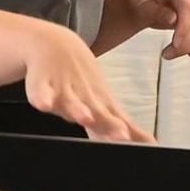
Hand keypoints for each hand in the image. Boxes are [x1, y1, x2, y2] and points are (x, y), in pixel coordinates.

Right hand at [19, 24, 153, 142]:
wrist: (55, 44)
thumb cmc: (81, 81)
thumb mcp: (102, 102)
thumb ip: (121, 125)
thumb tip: (149, 143)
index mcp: (103, 104)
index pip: (121, 122)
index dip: (133, 135)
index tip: (148, 145)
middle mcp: (87, 98)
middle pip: (100, 113)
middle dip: (111, 125)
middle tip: (122, 136)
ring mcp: (65, 90)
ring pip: (71, 101)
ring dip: (78, 110)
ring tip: (86, 118)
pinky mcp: (41, 85)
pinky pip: (40, 92)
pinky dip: (42, 97)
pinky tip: (43, 105)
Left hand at [133, 0, 189, 59]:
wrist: (145, 5)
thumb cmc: (142, 3)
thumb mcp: (142, 7)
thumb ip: (156, 12)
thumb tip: (173, 18)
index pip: (187, 8)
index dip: (184, 28)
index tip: (175, 44)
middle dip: (184, 42)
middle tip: (167, 54)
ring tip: (170, 53)